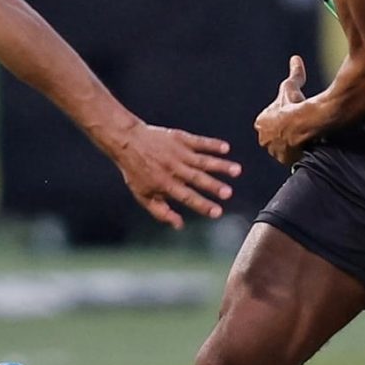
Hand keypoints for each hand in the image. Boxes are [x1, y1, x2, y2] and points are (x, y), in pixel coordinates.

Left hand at [108, 122, 239, 229]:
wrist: (127, 141)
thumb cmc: (136, 171)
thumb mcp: (143, 195)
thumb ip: (161, 212)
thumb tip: (179, 225)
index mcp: (165, 184)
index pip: (187, 197)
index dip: (202, 205)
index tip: (218, 212)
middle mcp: (173, 168)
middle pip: (196, 178)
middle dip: (213, 186)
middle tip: (229, 193)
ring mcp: (178, 152)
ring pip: (202, 160)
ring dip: (220, 165)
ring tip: (237, 171)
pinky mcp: (181, 138)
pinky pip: (199, 142)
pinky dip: (212, 144)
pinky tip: (226, 148)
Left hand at [255, 55, 310, 167]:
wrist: (307, 122)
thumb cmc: (297, 103)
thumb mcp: (292, 86)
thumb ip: (294, 74)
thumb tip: (295, 58)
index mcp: (261, 123)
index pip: (270, 122)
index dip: (283, 118)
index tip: (292, 115)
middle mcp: (264, 139)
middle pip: (276, 136)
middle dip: (285, 132)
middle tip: (299, 126)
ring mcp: (275, 151)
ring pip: (284, 147)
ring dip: (292, 143)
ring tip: (304, 135)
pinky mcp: (287, 160)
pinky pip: (293, 157)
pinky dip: (299, 152)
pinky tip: (307, 144)